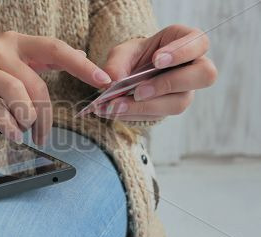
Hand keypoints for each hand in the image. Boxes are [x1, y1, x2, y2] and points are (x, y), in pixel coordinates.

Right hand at [0, 31, 110, 144]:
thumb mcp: (6, 61)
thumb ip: (38, 60)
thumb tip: (78, 55)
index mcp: (15, 42)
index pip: (55, 49)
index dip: (81, 65)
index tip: (103, 80)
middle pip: (36, 84)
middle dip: (46, 115)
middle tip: (44, 134)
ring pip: (18, 96)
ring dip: (26, 119)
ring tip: (24, 131)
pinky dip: (8, 125)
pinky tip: (12, 134)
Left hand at [95, 24, 217, 120]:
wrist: (130, 75)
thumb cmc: (133, 57)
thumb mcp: (122, 53)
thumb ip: (117, 63)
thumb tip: (113, 80)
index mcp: (186, 41)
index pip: (199, 43)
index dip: (181, 52)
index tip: (156, 60)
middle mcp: (193, 67)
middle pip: (204, 75)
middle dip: (169, 84)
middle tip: (139, 90)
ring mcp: (186, 90)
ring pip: (180, 102)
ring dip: (148, 106)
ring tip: (119, 105)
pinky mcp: (171, 107)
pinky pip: (160, 114)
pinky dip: (136, 114)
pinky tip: (117, 111)